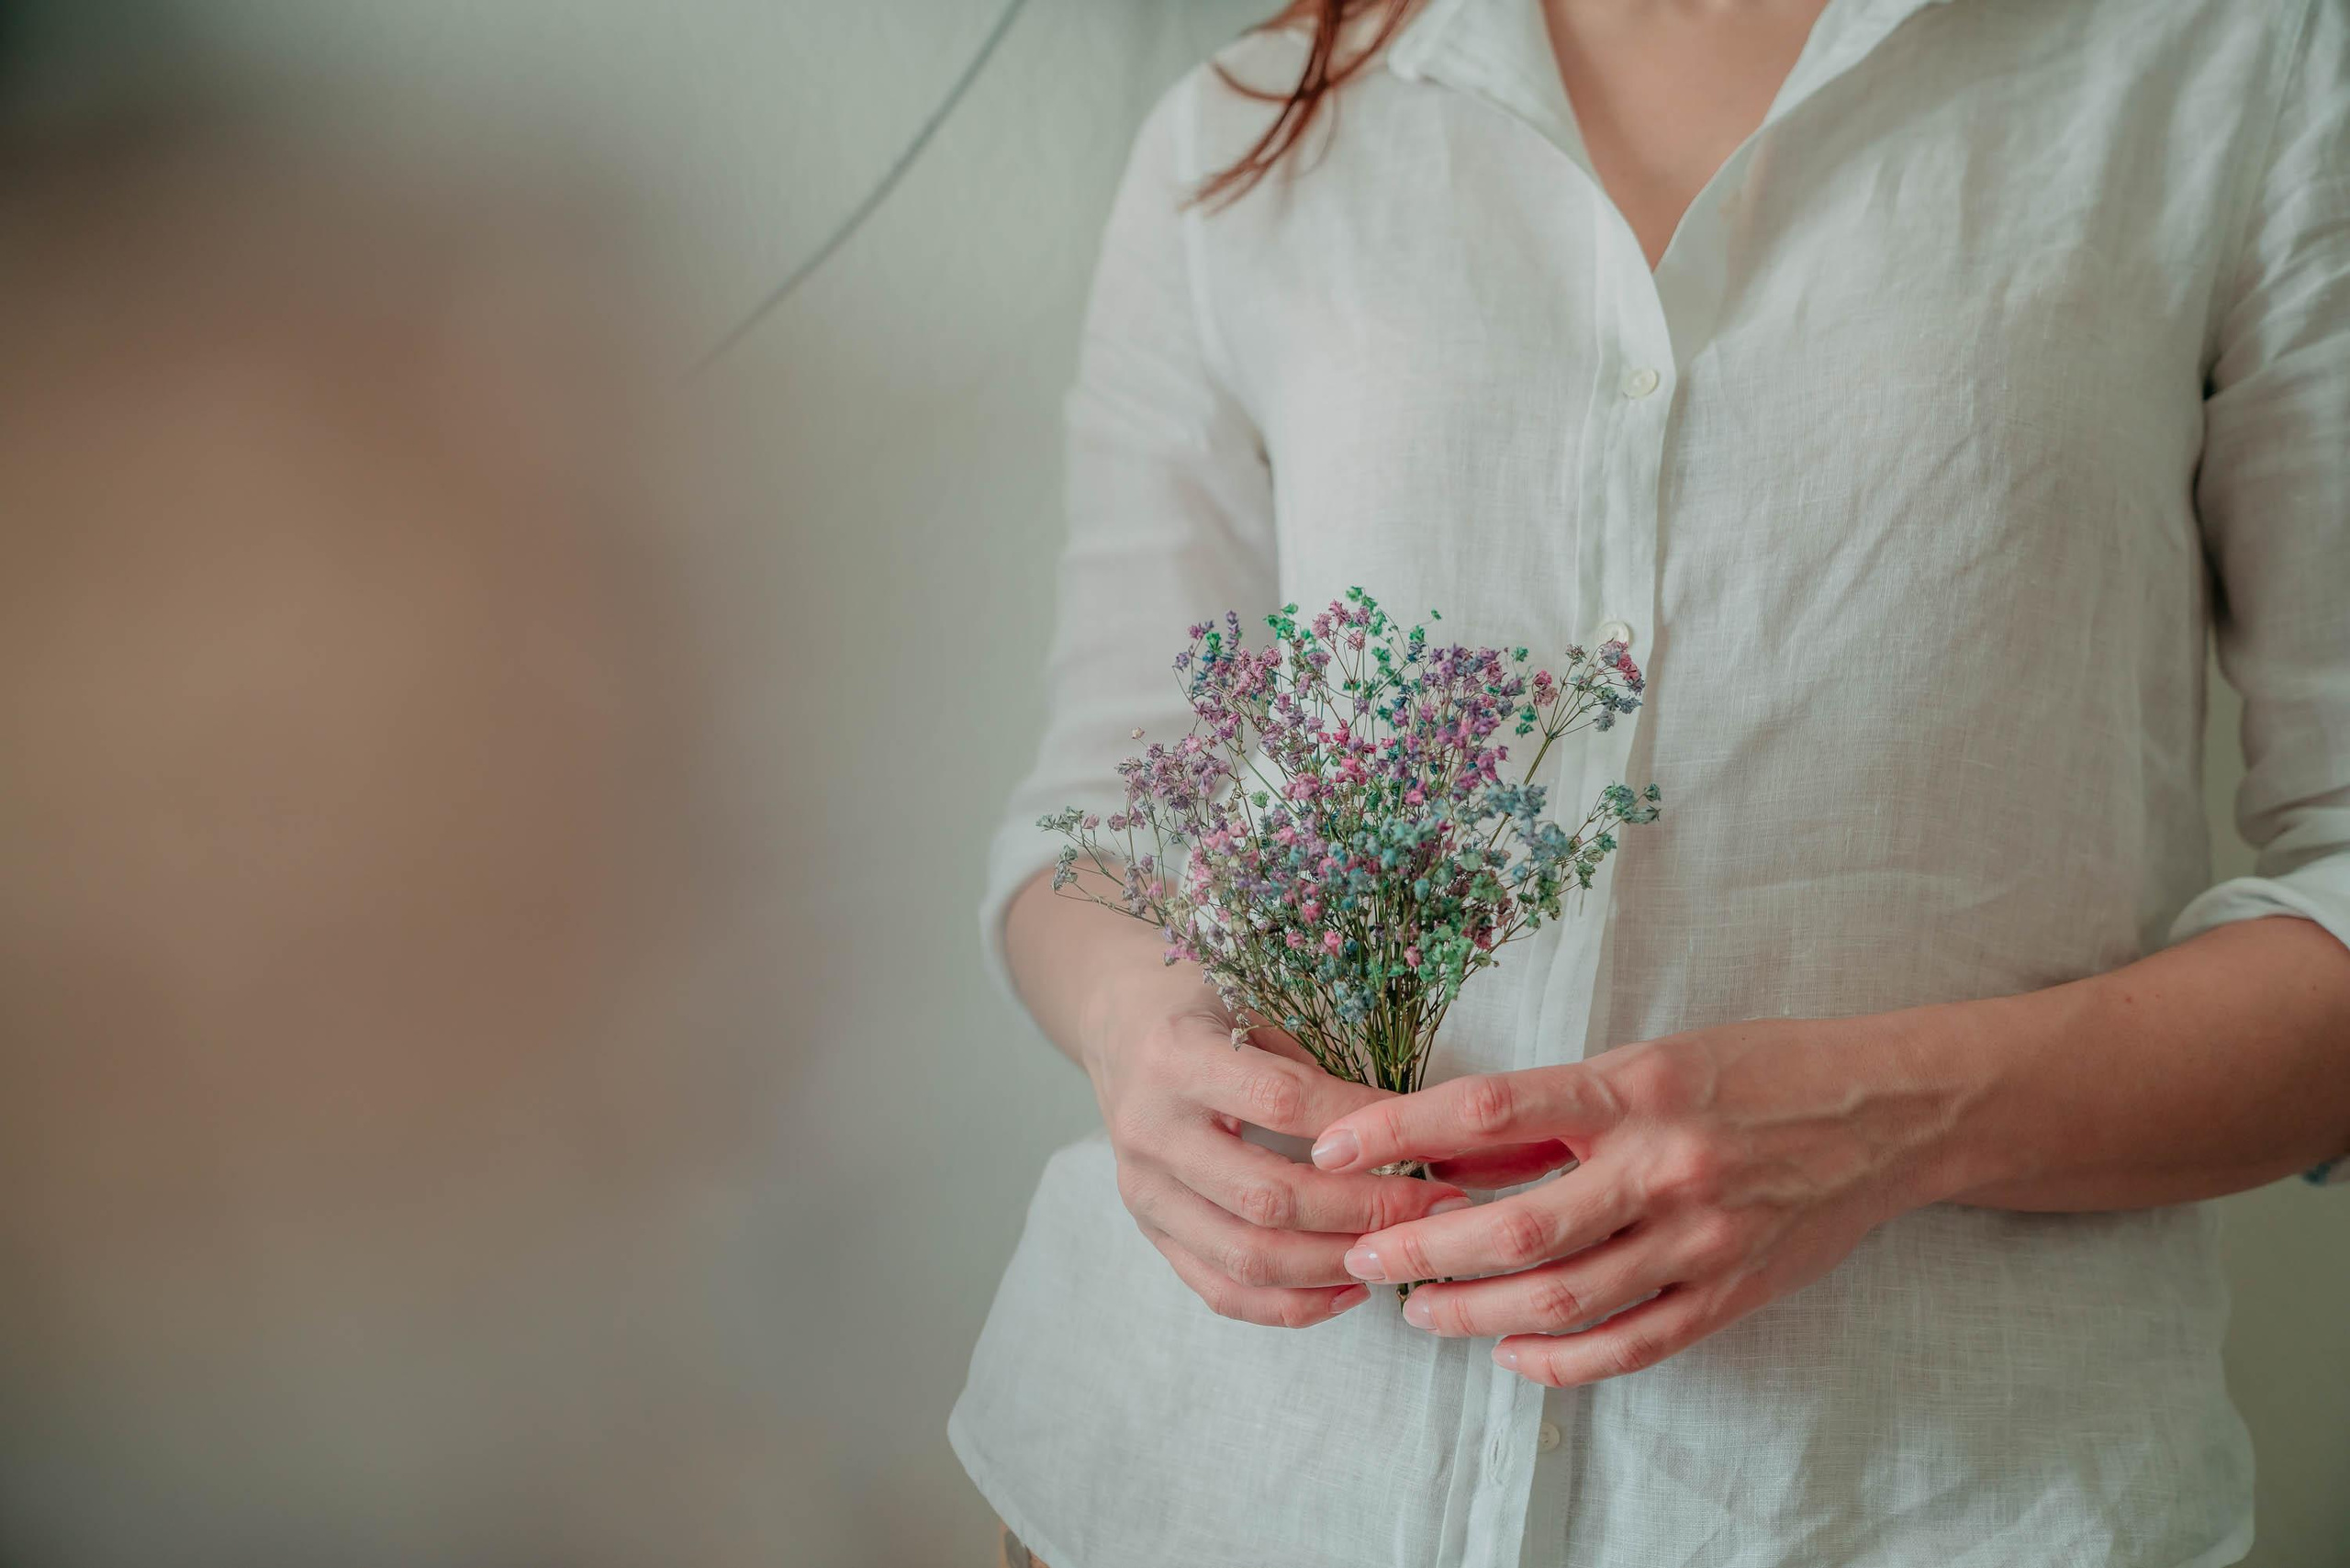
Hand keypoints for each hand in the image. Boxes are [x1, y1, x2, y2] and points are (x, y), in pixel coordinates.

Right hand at [1082, 969, 1475, 1328]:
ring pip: (1247, 1257)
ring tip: (1400, 1253)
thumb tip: (1409, 1131)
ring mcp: (1143, 1190)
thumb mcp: (1255, 1004)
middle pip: (1268, 1197)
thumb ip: (1315, 1067)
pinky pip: (1222, 1291)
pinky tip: (1348, 1289)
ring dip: (1335, 1265)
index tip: (1427, 1141)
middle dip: (1364, 1211)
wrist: (1120, 1024)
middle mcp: (1150, 1129)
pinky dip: (1290, 1304)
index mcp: (1176, 1057)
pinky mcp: (1150, 1230)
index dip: (1360, 1129)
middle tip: (1435, 1208)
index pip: (1282, 1103)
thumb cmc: (1206, 1007)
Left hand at [1308, 1016, 1958, 1382]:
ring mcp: (1702, 1239)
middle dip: (1423, 1249)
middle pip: (1516, 1227)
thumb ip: (1553, 1108)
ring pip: (1564, 1299)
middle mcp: (1665, 1164)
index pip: (1490, 1109)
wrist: (1890, 1112)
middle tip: (1363, 1258)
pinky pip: (1630, 1345)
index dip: (1400, 1132)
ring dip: (1475, 1315)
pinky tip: (1512, 1353)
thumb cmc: (1757, 1071)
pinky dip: (1560, 1361)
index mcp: (1636, 1086)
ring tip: (1421, 1311)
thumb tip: (1446, 1146)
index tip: (1333, 1147)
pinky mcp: (1732, 1294)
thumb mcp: (1649, 1057)